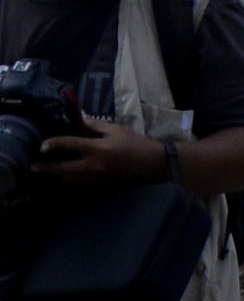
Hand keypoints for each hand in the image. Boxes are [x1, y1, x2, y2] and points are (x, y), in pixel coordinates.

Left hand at [34, 124, 168, 187]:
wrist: (152, 164)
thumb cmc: (136, 143)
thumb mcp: (116, 130)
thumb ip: (95, 125)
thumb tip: (80, 116)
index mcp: (98, 148)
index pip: (70, 144)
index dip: (54, 144)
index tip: (42, 145)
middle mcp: (94, 165)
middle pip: (62, 169)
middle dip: (46, 168)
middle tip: (33, 165)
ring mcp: (96, 177)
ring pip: (68, 178)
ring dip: (56, 174)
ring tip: (46, 169)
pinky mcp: (99, 184)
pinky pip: (78, 182)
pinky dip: (69, 177)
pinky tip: (64, 173)